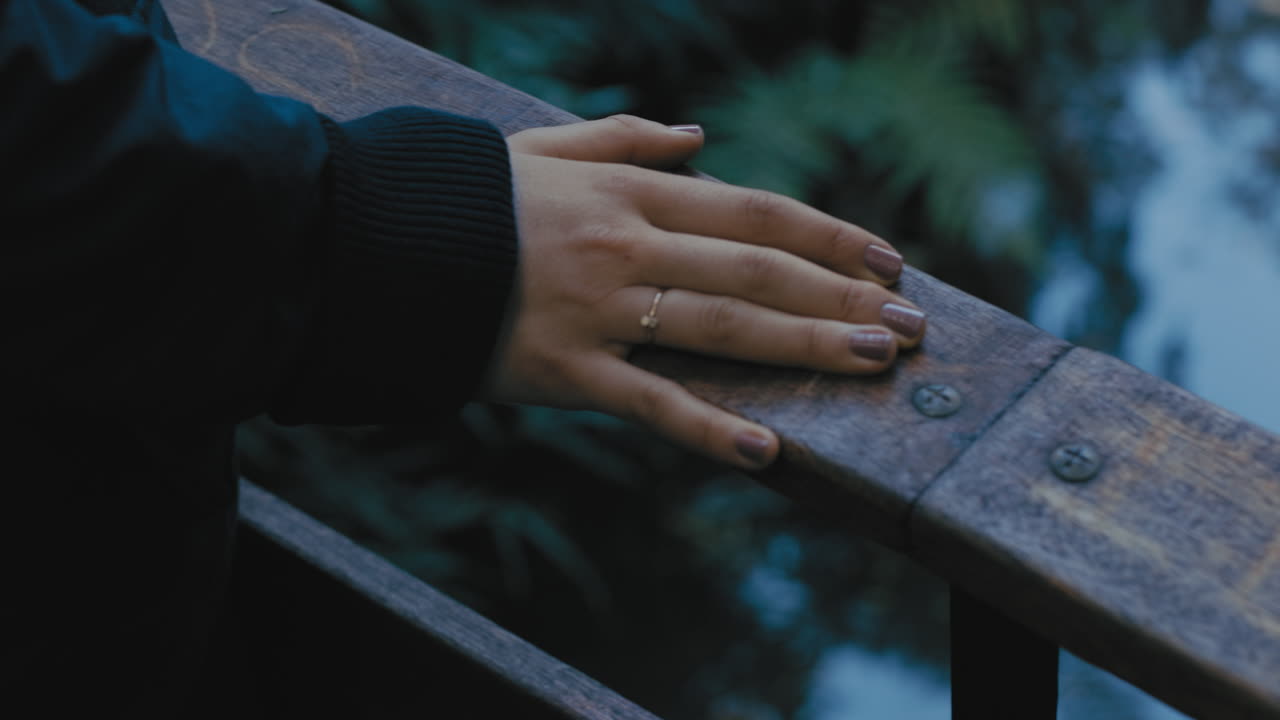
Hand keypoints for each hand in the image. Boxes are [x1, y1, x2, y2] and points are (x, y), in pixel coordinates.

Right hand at [484, 115, 924, 469]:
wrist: (380, 247)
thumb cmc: (468, 199)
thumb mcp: (545, 148)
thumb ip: (625, 137)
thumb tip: (699, 136)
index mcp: (630, 192)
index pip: (755, 211)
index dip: (829, 234)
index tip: (887, 259)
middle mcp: (628, 245)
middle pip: (759, 270)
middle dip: (844, 296)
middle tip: (912, 325)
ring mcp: (601, 310)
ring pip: (724, 327)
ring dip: (808, 344)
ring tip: (875, 361)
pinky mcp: (567, 370)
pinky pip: (650, 403)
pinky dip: (708, 428)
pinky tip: (765, 450)